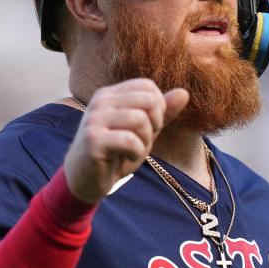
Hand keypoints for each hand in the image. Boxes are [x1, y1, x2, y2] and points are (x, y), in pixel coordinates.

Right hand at [63, 79, 188, 202]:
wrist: (83, 180)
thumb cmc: (115, 154)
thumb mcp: (143, 132)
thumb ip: (162, 113)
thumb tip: (185, 92)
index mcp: (109, 94)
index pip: (147, 87)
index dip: (158, 109)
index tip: (146, 128)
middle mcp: (100, 101)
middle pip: (148, 100)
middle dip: (155, 124)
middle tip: (141, 141)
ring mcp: (95, 119)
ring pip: (140, 119)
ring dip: (144, 141)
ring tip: (132, 151)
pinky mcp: (93, 140)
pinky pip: (130, 140)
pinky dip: (135, 154)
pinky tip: (125, 158)